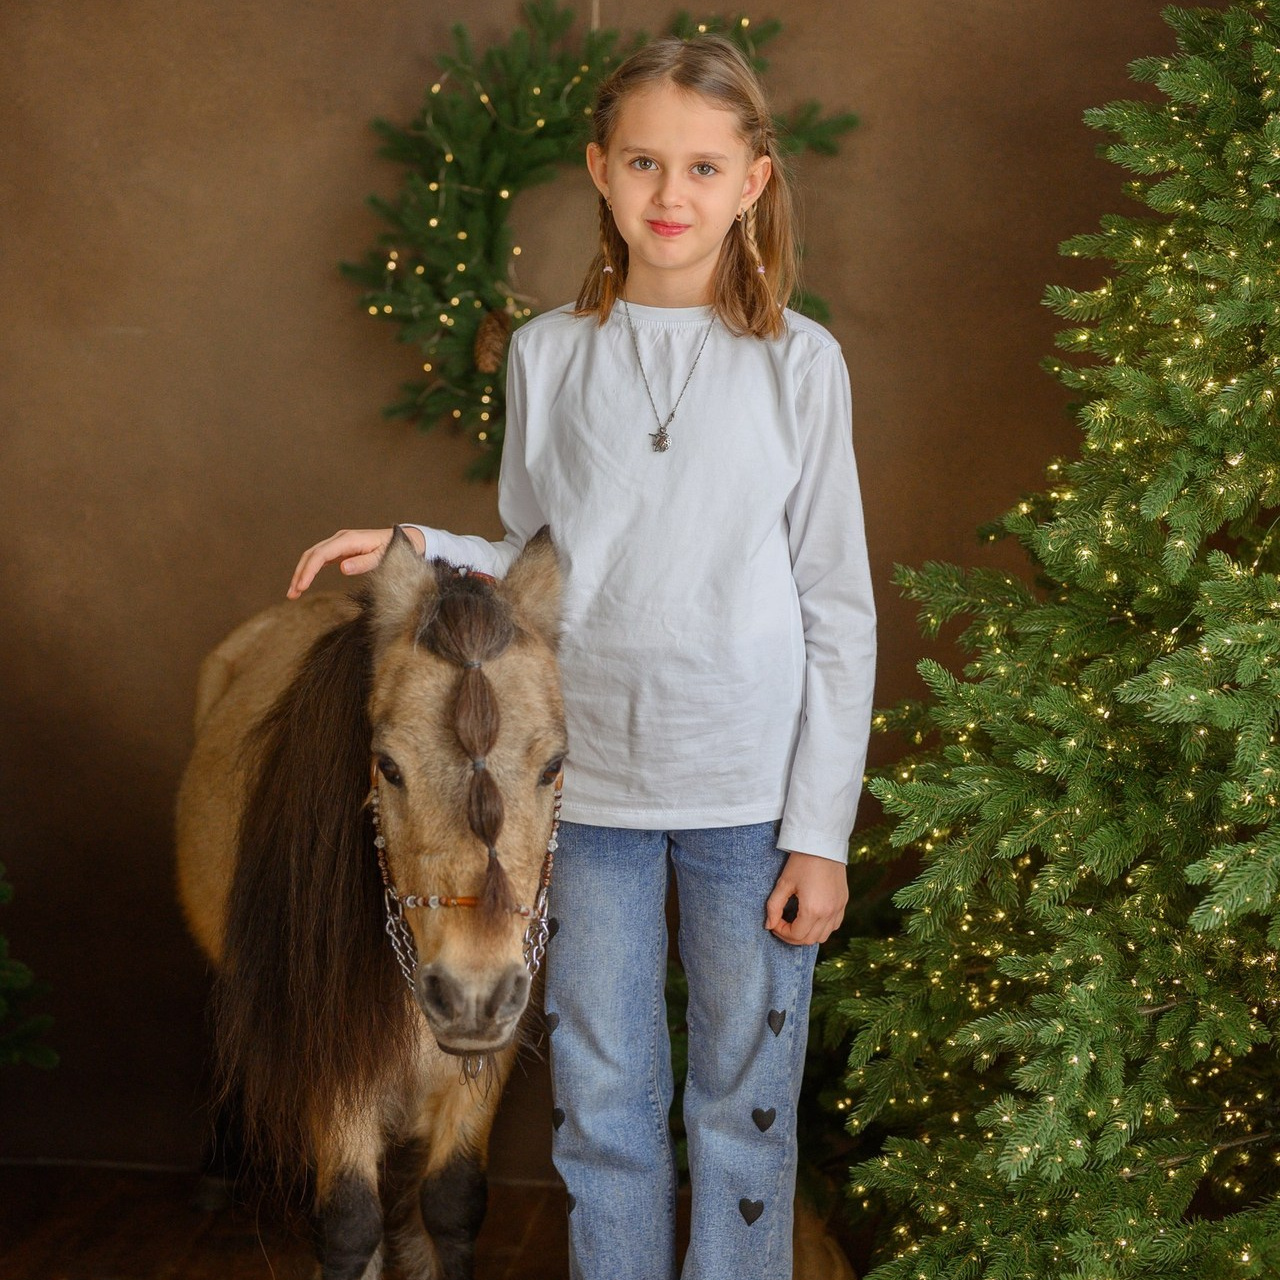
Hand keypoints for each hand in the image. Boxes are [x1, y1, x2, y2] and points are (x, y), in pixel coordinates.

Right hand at [286, 526, 424, 598]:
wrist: (403, 539)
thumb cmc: (393, 550)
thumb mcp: (382, 558)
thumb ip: (363, 563)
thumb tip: (342, 568)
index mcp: (349, 540)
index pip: (321, 554)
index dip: (309, 570)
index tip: (302, 586)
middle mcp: (341, 538)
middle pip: (312, 554)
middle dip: (300, 573)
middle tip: (292, 594)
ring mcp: (339, 543)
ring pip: (313, 556)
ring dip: (302, 573)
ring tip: (293, 593)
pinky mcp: (340, 549)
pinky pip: (320, 558)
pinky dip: (310, 570)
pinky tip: (304, 583)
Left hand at [764, 851, 847, 945]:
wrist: (823, 843)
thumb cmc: (801, 862)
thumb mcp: (784, 883)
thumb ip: (774, 906)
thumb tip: (768, 925)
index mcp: (813, 909)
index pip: (796, 935)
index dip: (781, 932)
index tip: (773, 922)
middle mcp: (828, 913)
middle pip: (809, 940)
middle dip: (792, 936)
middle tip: (781, 925)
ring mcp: (839, 908)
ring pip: (823, 936)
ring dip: (807, 934)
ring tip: (795, 923)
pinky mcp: (843, 902)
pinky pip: (834, 925)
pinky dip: (822, 928)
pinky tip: (811, 917)